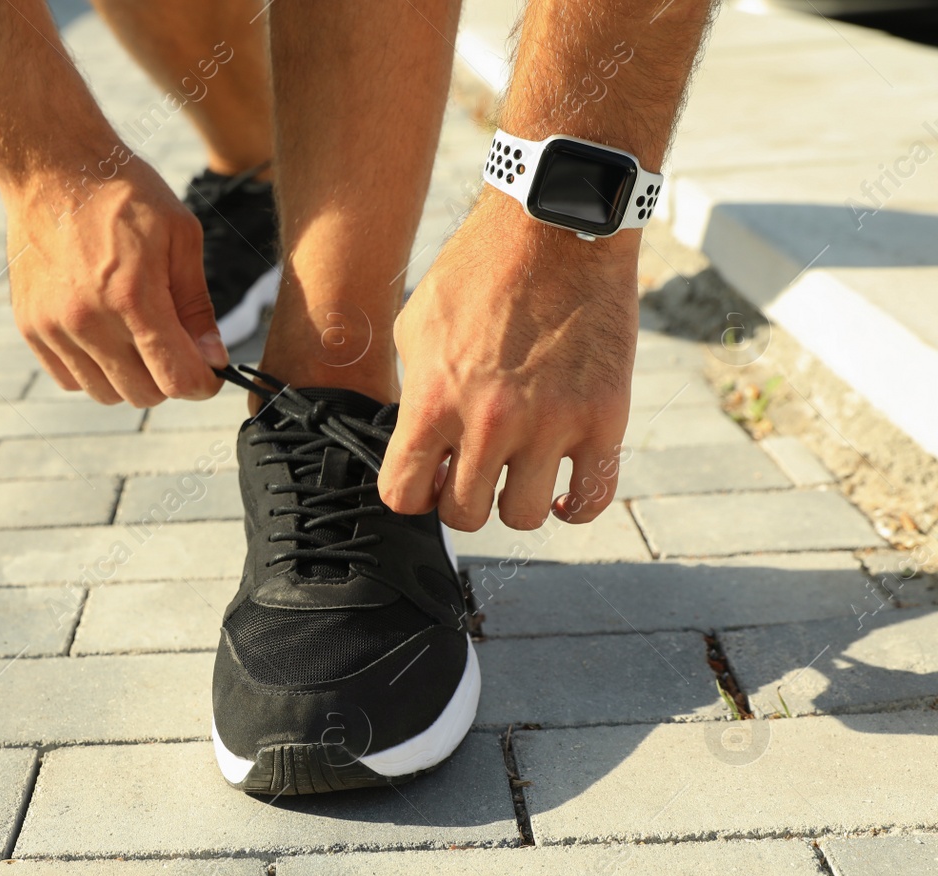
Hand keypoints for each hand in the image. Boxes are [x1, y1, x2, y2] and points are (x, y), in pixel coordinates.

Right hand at [3, 156, 227, 406]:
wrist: (50, 166)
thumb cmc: (123, 193)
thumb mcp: (180, 236)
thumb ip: (197, 306)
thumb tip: (213, 360)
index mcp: (132, 295)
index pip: (176, 379)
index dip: (202, 383)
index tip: (208, 371)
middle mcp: (88, 319)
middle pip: (143, 395)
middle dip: (168, 379)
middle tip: (173, 346)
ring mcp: (53, 327)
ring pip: (105, 394)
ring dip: (130, 378)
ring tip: (136, 337)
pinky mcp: (30, 327)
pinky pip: (70, 379)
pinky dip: (93, 371)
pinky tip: (104, 336)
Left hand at [380, 194, 637, 530]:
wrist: (557, 227)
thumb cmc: (478, 270)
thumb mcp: (417, 326)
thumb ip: (415, 393)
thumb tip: (416, 444)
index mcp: (434, 401)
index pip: (403, 496)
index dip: (412, 492)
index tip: (427, 478)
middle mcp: (490, 422)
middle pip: (465, 515)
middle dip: (461, 500)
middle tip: (472, 473)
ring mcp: (551, 424)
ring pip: (524, 516)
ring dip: (516, 501)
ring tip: (517, 474)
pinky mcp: (604, 418)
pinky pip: (593, 498)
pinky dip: (576, 507)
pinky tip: (564, 494)